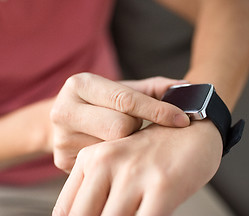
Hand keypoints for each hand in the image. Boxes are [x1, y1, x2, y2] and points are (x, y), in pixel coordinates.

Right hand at [50, 73, 189, 171]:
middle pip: (120, 127)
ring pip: (113, 149)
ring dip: (126, 144)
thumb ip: (151, 89)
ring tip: (123, 137)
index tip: (181, 119)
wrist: (62, 118)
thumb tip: (186, 90)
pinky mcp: (63, 160)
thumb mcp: (119, 89)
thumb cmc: (99, 103)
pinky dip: (114, 158)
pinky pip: (103, 164)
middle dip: (135, 128)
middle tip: (134, 126)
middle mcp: (64, 109)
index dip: (157, 110)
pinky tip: (113, 151)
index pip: (125, 100)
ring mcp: (61, 138)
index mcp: (79, 84)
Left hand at [53, 120, 222, 215]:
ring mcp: (133, 174)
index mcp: (90, 158)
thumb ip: (94, 190)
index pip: (66, 209)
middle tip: (114, 215)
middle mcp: (106, 162)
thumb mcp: (114, 162)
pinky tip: (148, 215)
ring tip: (129, 213)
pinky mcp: (161, 186)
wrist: (192, 128)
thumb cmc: (153, 152)